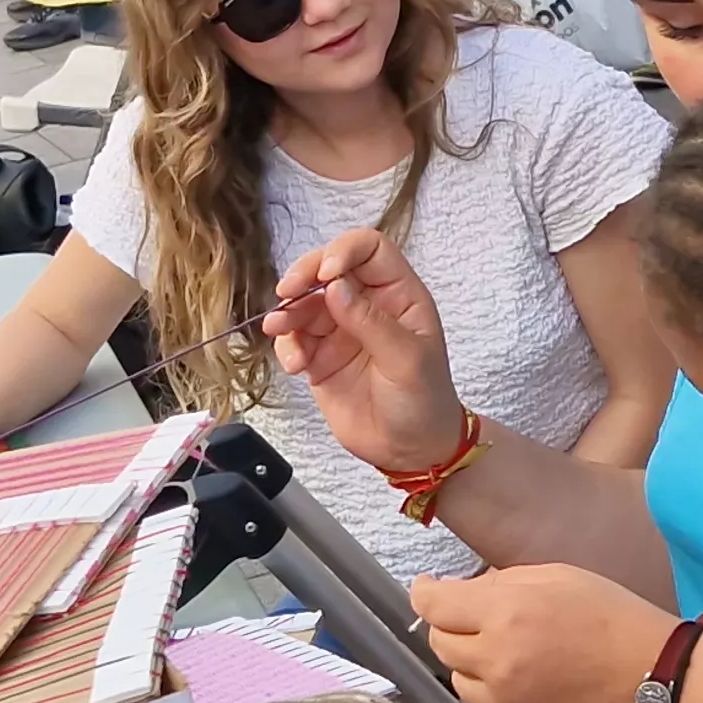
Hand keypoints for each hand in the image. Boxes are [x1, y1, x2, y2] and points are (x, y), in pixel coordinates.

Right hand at [260, 228, 467, 468]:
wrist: (411, 452)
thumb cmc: (424, 402)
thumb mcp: (406, 360)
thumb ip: (370, 322)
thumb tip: (334, 287)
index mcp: (398, 295)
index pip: (370, 249)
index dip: (344, 251)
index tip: (326, 274)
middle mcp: (367, 305)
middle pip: (328, 269)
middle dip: (304, 276)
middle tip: (286, 292)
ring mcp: (341, 330)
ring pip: (304, 303)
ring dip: (287, 312)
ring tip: (278, 329)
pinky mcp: (320, 357)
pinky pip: (294, 338)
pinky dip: (286, 345)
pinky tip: (294, 365)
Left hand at [409, 563, 678, 702]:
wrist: (656, 677)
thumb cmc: (613, 616)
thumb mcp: (559, 576)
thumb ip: (503, 581)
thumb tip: (465, 589)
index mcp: (507, 613)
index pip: (434, 604)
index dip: (425, 592)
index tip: (429, 586)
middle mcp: (496, 660)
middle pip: (439, 642)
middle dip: (448, 623)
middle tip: (470, 614)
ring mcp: (504, 702)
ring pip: (456, 677)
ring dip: (466, 659)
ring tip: (497, 647)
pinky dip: (487, 688)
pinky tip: (514, 674)